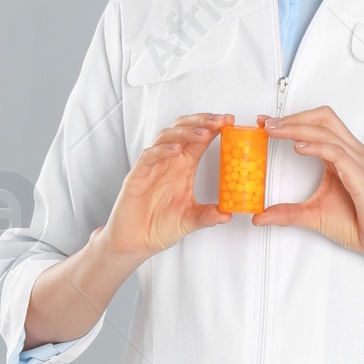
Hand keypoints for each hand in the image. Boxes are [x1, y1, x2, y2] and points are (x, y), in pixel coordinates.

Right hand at [102, 114, 233, 259]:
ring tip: (203, 133)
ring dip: (185, 132)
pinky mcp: (137, 176)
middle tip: (220, 121)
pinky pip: (149, 157)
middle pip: (184, 129)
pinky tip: (175, 150)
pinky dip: (162, 151)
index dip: (214, 127)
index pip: (199, 139)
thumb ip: (208, 216)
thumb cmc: (157, 227)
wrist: (134, 243)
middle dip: (202, 121)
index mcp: (183, 167)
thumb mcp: (190, 220)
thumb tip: (228, 214)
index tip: (229, 122)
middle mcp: (169, 162)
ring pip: (167, 137)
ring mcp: (153, 166)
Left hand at [255, 105, 363, 262]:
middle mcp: (351, 153)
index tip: (265, 123)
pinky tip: (298, 148)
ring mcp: (357, 161)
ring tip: (274, 131)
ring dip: (297, 127)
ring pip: (326, 129)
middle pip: (323, 117)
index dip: (291, 120)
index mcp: (343, 155)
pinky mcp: (359, 175)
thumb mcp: (313, 215)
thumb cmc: (359, 224)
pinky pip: (336, 152)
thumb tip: (260, 216)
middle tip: (267, 123)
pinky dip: (315, 146)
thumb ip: (287, 213)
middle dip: (293, 117)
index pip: (317, 125)